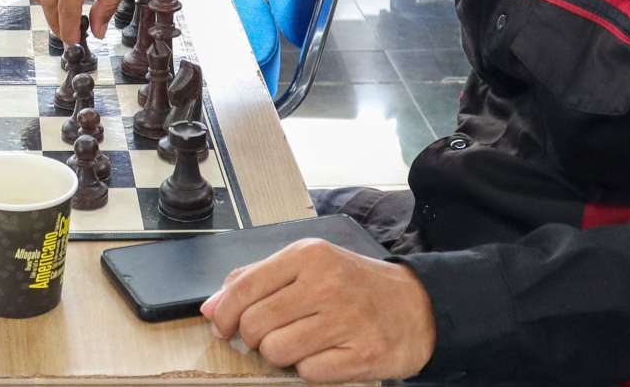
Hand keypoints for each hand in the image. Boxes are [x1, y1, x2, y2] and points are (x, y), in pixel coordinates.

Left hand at [201, 239, 436, 383]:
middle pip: (255, 324)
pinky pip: (308, 373)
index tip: (221, 327)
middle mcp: (327, 284)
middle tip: (270, 336)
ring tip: (301, 343)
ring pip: (277, 351)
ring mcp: (346, 320)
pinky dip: (309, 369)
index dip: (223, 314)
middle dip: (254, 338)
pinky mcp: (362, 354)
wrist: (418, 306)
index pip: (244, 287)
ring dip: (281, 355)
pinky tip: (325, 354)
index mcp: (309, 256)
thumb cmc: (355, 285)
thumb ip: (257, 279)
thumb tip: (211, 307)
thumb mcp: (309, 265)